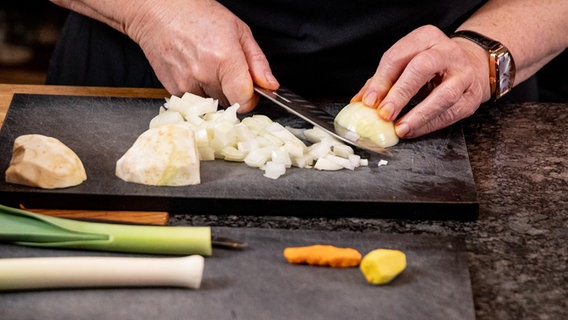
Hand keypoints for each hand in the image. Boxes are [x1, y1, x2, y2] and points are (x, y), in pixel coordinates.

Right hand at [126, 0, 278, 111]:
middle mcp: (204, 74)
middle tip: (224, 70)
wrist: (159, 11)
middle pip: (229, 102)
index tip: (249, 91)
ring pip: (211, 103)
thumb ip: (257, 62)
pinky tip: (193, 69)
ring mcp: (186, 84)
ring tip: (206, 66)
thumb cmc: (197, 15)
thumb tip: (270, 85)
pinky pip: (194, 100)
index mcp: (224, 59)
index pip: (244, 101)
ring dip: (213, 91)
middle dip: (231, 90)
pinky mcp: (173, 89)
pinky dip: (197, 90)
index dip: (250, 99)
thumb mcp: (238, 30)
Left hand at [352, 25, 489, 137]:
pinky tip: (414, 130)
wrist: (471, 65)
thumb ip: (382, 81)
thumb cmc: (431, 66)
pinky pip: (451, 113)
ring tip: (400, 128)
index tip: (369, 101)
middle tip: (385, 114)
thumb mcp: (407, 63)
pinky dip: (430, 125)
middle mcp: (447, 52)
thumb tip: (359, 102)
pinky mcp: (471, 96)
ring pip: (443, 94)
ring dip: (419, 115)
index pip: (398, 56)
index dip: (382, 80)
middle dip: (401, 93)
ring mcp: (463, 74)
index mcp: (425, 38)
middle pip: (423, 68)